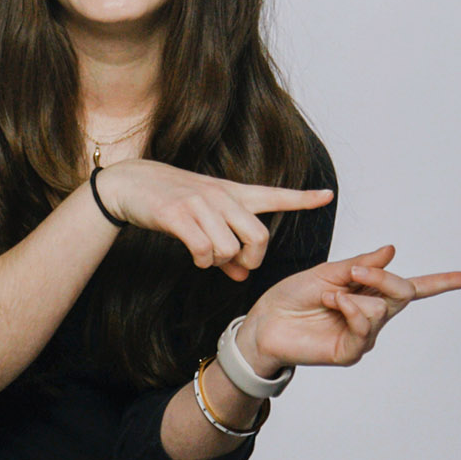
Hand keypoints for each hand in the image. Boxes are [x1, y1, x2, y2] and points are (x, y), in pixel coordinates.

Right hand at [92, 159, 334, 281]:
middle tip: (238, 264)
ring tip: (208, 257)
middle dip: (253, 260)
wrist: (133, 184)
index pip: (275, 195)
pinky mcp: (179, 216)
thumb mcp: (205, 219)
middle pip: (259, 237)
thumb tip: (244, 275)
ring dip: (221, 263)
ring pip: (230, 249)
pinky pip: (203, 251)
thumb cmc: (174, 202)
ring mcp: (201, 205)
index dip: (303, 198)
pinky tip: (195, 256)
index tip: (328, 195)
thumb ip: (229, 248)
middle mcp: (222, 197)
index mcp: (233, 193)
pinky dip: (203, 262)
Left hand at [238, 244, 460, 372]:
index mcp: (371, 294)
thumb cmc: (293, 296)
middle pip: (402, 292)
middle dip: (383, 277)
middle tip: (354, 272)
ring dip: (354, 294)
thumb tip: (391, 250)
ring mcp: (364, 336)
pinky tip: (332, 301)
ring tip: (328, 294)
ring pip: (382, 308)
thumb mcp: (328, 270)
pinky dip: (351, 309)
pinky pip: (366, 327)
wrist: (264, 323)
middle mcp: (374, 316)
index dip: (444, 282)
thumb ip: (361, 265)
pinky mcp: (350, 352)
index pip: (415, 288)